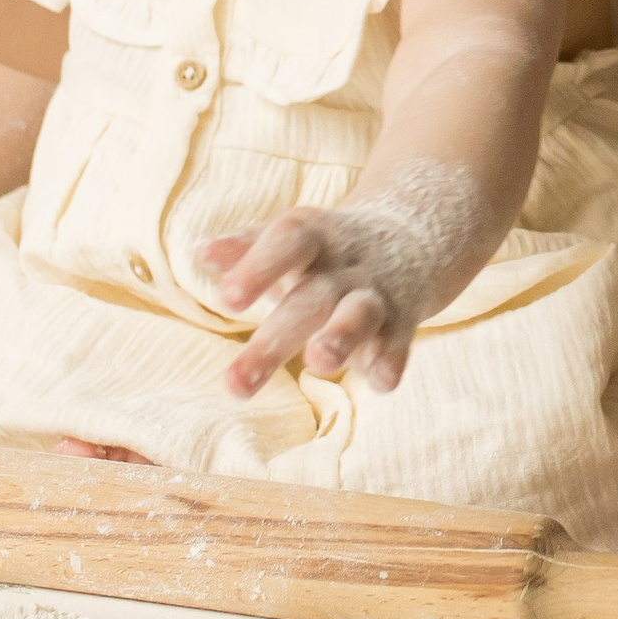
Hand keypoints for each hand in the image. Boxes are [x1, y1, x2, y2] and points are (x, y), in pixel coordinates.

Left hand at [201, 207, 443, 398]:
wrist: (417, 233)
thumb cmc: (331, 248)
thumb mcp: (293, 239)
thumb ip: (248, 248)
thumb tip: (199, 253)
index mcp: (313, 238)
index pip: (286, 244)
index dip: (257, 269)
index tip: (225, 300)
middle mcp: (344, 267)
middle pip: (311, 298)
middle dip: (275, 339)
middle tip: (235, 385)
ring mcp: (375, 294)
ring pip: (360, 314)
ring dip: (341, 336)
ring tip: (319, 363)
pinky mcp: (402, 322)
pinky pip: (398, 342)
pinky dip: (391, 360)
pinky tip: (381, 382)